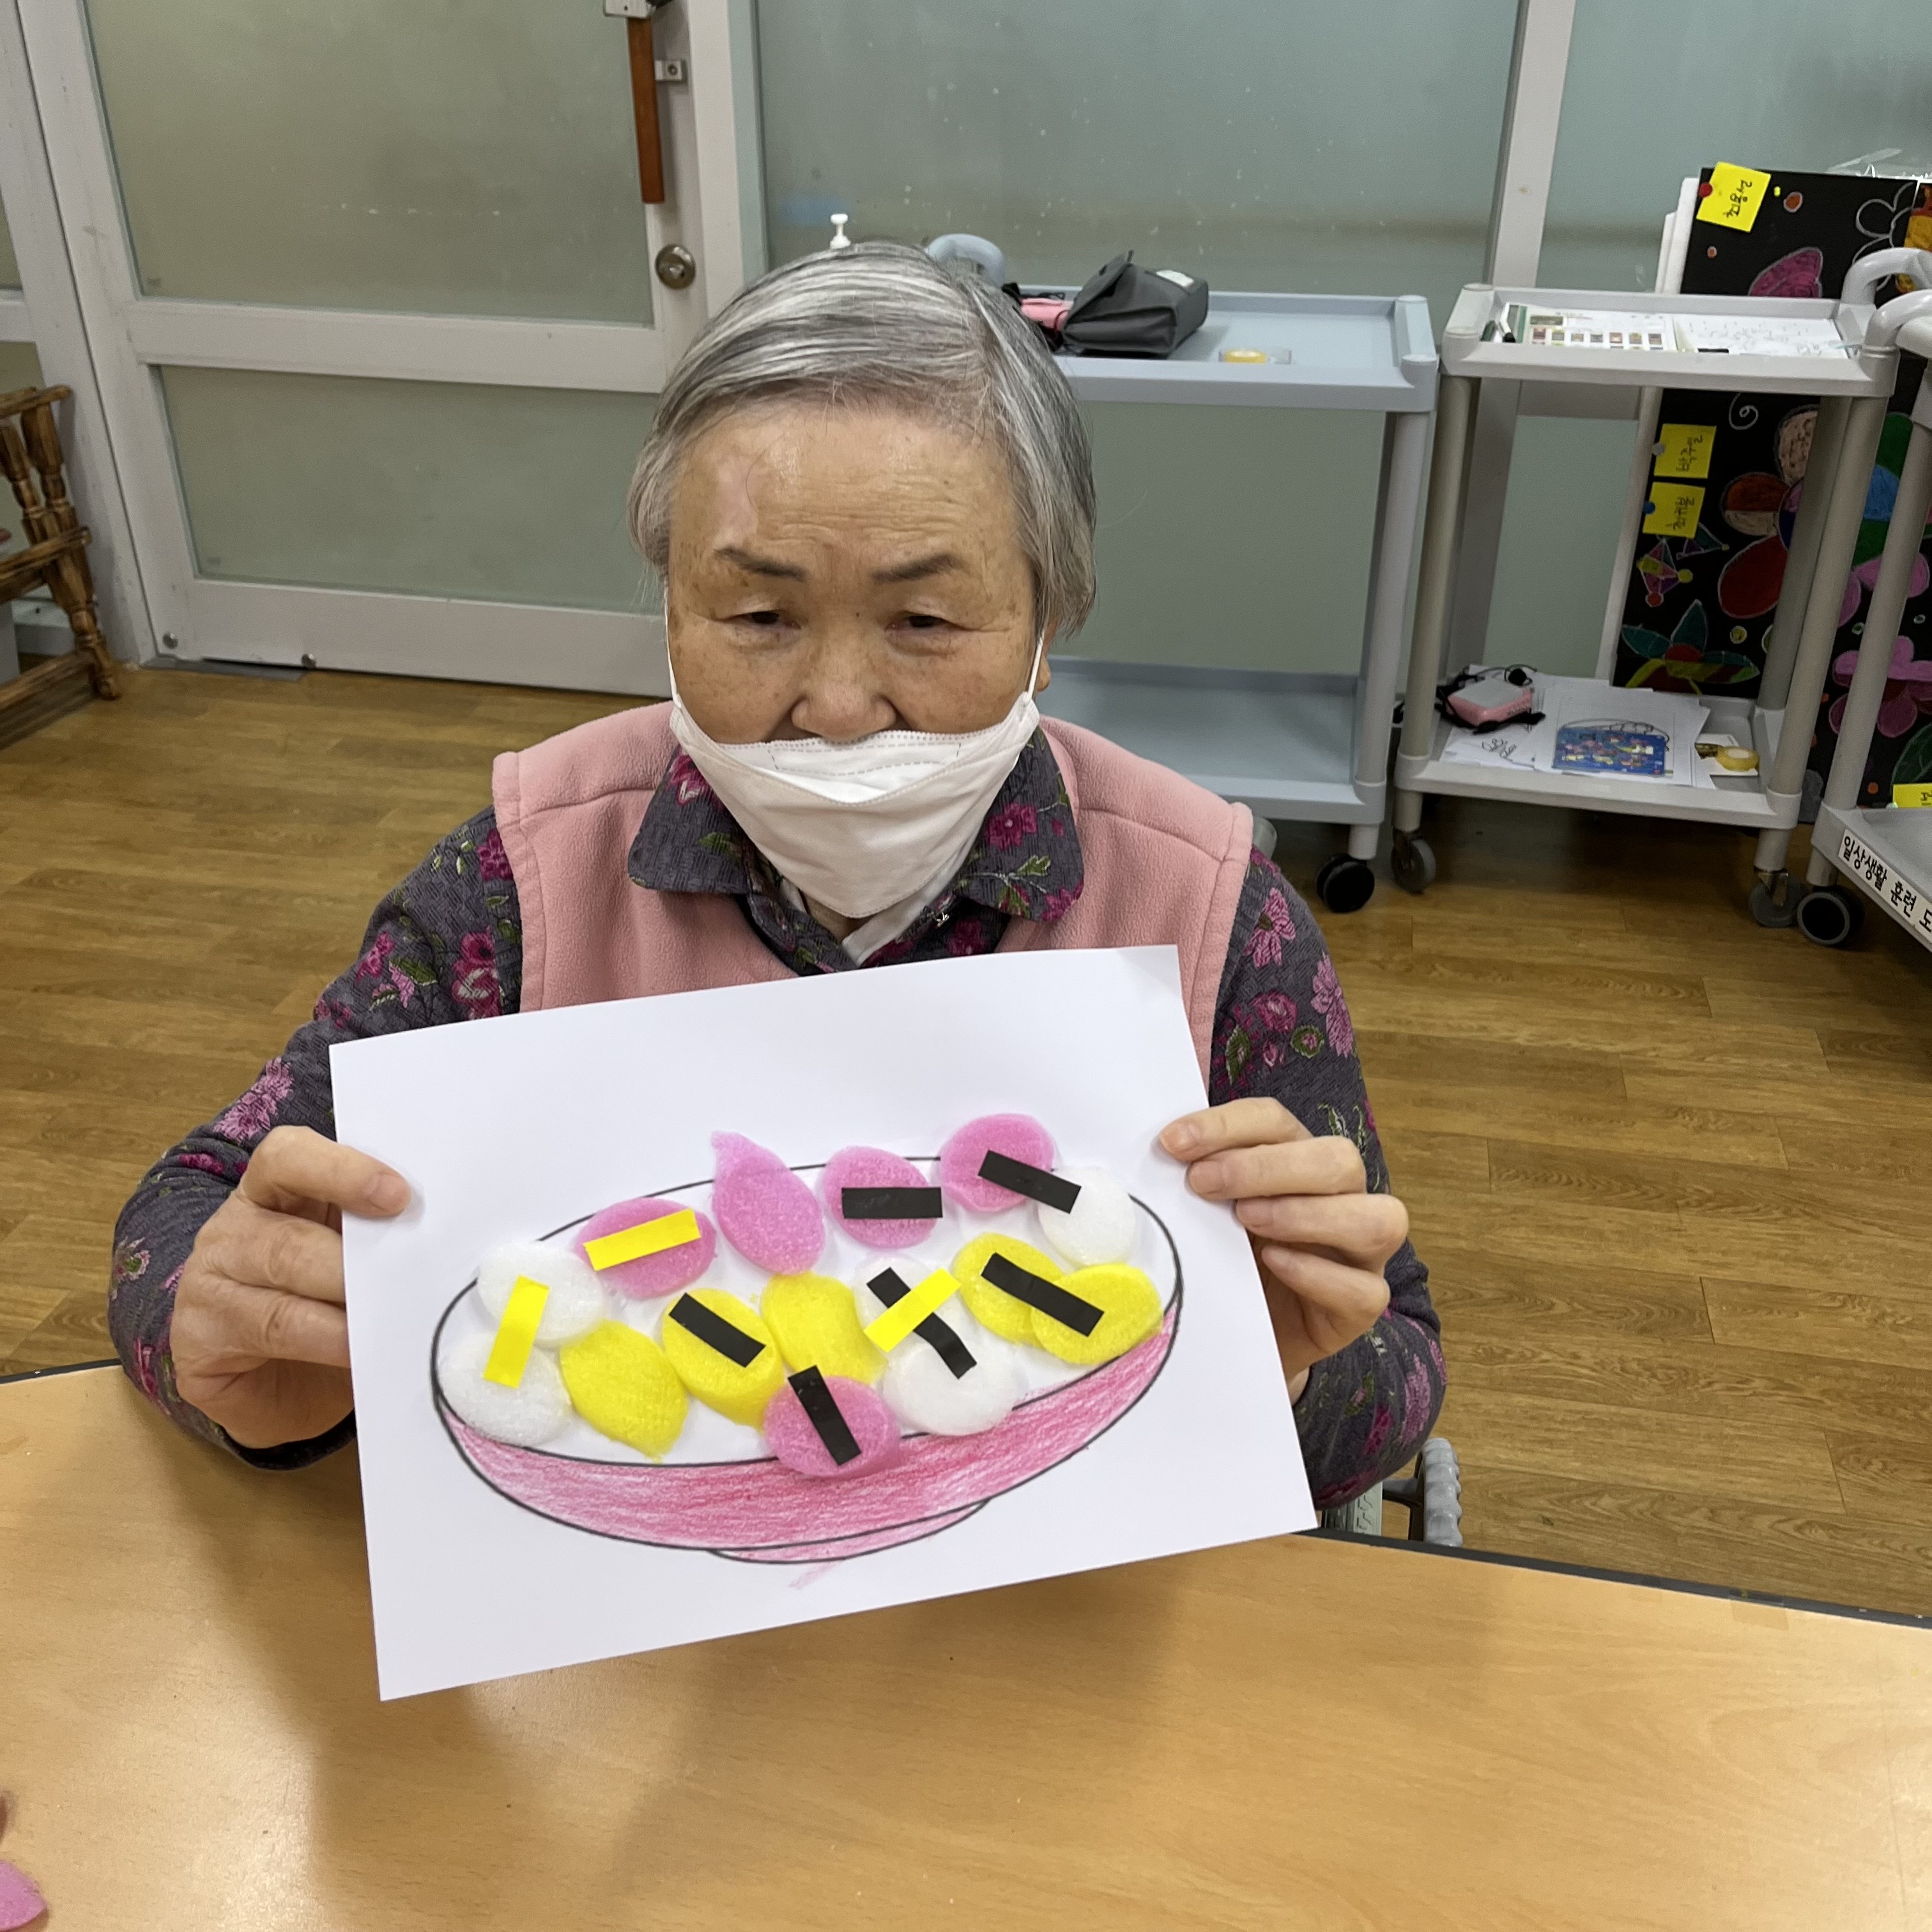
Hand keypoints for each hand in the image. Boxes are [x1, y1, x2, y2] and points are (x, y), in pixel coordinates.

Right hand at [171, 1126, 409, 1448]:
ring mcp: (207, 1283)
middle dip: (352, 1258)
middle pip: (287, 1231)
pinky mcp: (199, 1339)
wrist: (290, 1391)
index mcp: (275, 1191)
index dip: (342, 1169)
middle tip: (404, 1276)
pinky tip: (358, 1350)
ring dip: (342, 1300)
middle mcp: (234, 1229)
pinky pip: (267, 1330)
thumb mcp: (363, 1261)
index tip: (399, 1195)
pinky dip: (322, 1339)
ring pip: (278, 1280)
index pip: (289, 1156)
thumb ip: (385, 1234)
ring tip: (390, 1317)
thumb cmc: (336, 1309)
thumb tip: (447, 1227)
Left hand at [1159, 1097, 1406, 1396]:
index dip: (1226, 1125)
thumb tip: (1159, 1142)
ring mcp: (1361, 1255)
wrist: (1238, 1334)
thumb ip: (1196, 1178)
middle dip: (1266, 1166)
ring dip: (1307, 1213)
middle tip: (1203, 1183)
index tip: (1173, 1142)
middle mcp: (1342, 1200)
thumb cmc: (1224, 1261)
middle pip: (1338, 1159)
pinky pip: (1365, 1290)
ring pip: (1379, 1218)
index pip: (1277, 1122)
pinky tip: (1275, 1264)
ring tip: (1246, 1219)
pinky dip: (1318, 1274)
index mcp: (1300, 1162)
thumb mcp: (1207, 1214)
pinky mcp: (1361, 1308)